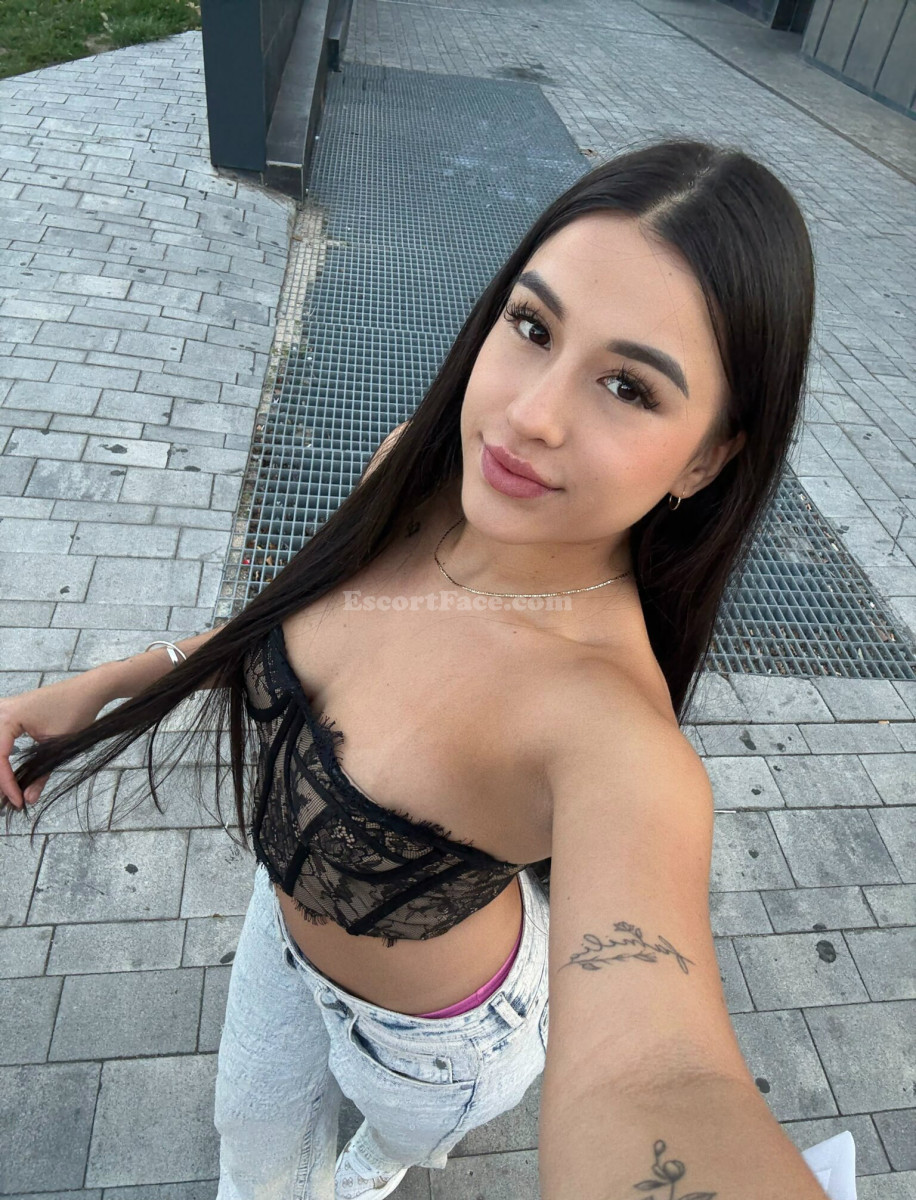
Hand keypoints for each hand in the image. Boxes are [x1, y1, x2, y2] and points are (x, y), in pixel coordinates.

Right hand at [0, 676, 110, 810]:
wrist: (89, 689)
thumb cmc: (75, 712)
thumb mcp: (57, 747)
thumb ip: (40, 775)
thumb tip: (28, 799)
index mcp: (8, 717)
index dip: (6, 783)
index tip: (17, 801)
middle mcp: (1, 711)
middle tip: (9, 798)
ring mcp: (4, 709)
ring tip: (8, 788)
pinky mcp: (10, 711)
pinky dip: (0, 754)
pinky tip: (5, 768)